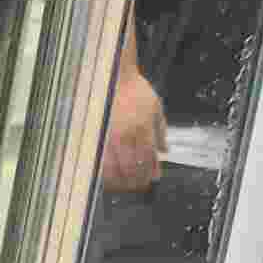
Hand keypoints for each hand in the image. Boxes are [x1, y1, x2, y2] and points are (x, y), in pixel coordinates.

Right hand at [101, 66, 163, 192]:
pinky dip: (106, 174)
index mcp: (143, 127)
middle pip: (132, 168)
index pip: (148, 159)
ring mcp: (109, 137)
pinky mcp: (97, 138)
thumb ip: (161, 130)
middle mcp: (126, 135)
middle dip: (137, 181)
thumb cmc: (134, 90)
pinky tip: (110, 177)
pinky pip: (101, 162)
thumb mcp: (156, 106)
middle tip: (139, 185)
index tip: (151, 180)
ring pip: (115, 170)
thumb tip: (164, 151)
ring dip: (121, 181)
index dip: (150, 173)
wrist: (114, 77)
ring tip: (125, 185)